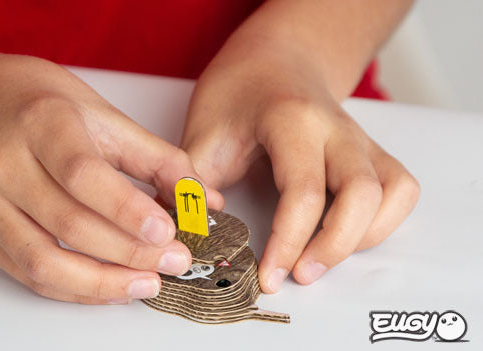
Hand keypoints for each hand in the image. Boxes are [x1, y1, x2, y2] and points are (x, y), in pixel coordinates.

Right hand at [0, 53, 223, 303]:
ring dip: (103, 284)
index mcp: (39, 123)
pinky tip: (108, 286)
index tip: (169, 230)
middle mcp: (4, 165)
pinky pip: (28, 275)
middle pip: (70, 225)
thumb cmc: (27, 100)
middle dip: (131, 253)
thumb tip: (198, 200)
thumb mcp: (95, 109)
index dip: (128, 210)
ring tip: (147, 284)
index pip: (83, 175)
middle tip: (175, 260)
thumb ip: (151, 155)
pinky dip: (74, 289)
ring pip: (44, 263)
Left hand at [181, 56, 418, 292]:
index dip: (287, 242)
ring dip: (362, 238)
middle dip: (332, 247)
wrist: (274, 61)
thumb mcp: (200, 132)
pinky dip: (383, 222)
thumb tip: (200, 230)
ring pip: (392, 193)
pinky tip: (346, 236)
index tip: (268, 276)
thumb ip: (194, 182)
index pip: (303, 191)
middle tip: (298, 275)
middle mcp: (336, 128)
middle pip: (361, 195)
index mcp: (291, 120)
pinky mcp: (372, 152)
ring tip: (319, 258)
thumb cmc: (236, 95)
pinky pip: (400, 190)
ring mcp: (360, 139)